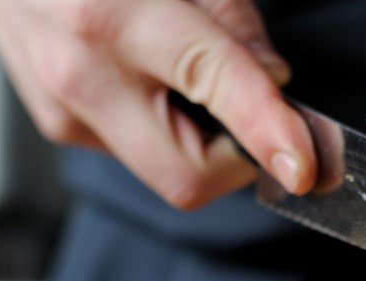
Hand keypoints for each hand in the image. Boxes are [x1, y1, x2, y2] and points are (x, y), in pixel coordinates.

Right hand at [0, 0, 315, 209]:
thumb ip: (233, 25)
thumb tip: (276, 85)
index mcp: (115, 18)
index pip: (210, 82)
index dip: (265, 129)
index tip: (304, 165)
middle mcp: (85, 74)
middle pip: (187, 177)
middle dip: (237, 161)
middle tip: (250, 117)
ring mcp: (67, 114)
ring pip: (166, 174)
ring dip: (201, 142)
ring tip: (183, 80)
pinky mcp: (61, 130)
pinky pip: (139, 153)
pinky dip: (166, 128)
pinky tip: (147, 82)